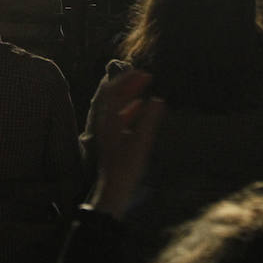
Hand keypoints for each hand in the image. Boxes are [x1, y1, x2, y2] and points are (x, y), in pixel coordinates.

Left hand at [87, 69, 164, 218]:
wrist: (113, 189)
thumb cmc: (127, 168)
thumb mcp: (141, 143)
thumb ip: (149, 120)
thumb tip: (157, 100)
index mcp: (109, 120)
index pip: (114, 91)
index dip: (128, 79)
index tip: (145, 73)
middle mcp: (104, 122)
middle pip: (111, 94)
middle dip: (127, 82)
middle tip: (144, 76)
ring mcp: (106, 129)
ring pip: (114, 104)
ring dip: (127, 93)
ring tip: (143, 87)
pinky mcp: (110, 138)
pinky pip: (117, 115)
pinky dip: (128, 106)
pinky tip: (140, 107)